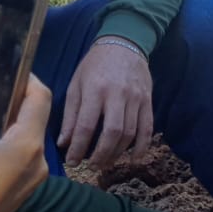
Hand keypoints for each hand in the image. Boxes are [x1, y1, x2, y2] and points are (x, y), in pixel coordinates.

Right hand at [0, 77, 50, 211]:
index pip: (41, 100)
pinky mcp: (19, 198)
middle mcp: (39, 163)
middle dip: (14, 107)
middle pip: (34, 123)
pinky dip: (2, 151)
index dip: (29, 81)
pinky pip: (16, 165)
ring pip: (25, 145)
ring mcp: (31, 184)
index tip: (14, 71)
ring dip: (6, 131)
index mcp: (28, 145)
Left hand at [60, 42, 153, 168]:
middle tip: (91, 167)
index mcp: (95, 90)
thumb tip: (63, 143)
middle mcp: (117, 95)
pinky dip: (142, 146)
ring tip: (106, 163)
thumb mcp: (76, 85)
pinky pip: (147, 127)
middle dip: (101, 154)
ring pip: (130, 133)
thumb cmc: (94, 65)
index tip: (71, 162)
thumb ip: (71, 115)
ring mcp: (136, 98)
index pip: (87, 125)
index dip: (78, 147)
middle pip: (112, 133)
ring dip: (118, 153)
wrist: (124, 44)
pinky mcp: (148, 101)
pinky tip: (133, 158)